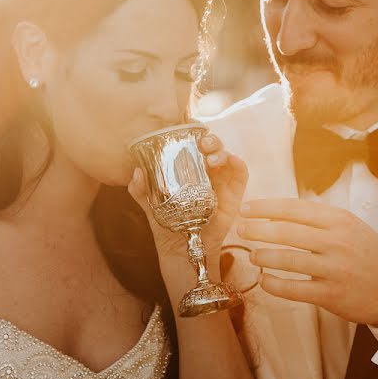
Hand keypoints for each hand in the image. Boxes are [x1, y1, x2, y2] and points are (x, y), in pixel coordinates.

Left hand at [128, 133, 247, 269]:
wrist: (180, 251)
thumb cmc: (167, 224)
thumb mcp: (150, 205)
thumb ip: (140, 190)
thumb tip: (136, 172)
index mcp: (187, 168)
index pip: (192, 143)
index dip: (192, 132)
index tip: (186, 127)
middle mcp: (205, 171)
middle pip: (211, 146)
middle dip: (209, 139)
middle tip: (201, 143)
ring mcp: (221, 182)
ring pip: (226, 156)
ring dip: (222, 151)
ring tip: (212, 158)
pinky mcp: (234, 196)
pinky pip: (240, 175)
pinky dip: (239, 164)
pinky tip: (232, 160)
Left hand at [238, 199, 377, 327]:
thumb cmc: (368, 254)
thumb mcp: (350, 226)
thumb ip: (320, 219)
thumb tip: (278, 213)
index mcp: (339, 220)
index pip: (294, 208)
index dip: (265, 207)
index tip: (246, 208)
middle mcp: (336, 241)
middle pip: (286, 231)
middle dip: (257, 230)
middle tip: (241, 229)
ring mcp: (334, 269)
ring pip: (287, 259)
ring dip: (263, 256)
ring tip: (252, 256)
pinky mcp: (331, 294)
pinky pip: (294, 289)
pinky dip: (274, 285)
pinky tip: (265, 281)